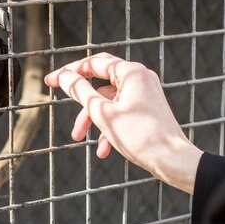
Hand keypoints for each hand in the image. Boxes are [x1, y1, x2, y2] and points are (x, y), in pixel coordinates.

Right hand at [44, 53, 202, 193]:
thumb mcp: (102, 114)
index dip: (69, 71)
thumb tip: (64, 76)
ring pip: (109, 100)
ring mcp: (145, 93)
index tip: (51, 81)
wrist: (173, 160)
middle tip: (58, 94)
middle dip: (80, 96)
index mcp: (131, 72)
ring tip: (78, 137)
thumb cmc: (139, 136)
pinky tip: (103, 149)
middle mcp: (140, 78)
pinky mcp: (147, 108)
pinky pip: (122, 111)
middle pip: (100, 79)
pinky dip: (109, 126)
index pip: (93, 63)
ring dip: (92, 117)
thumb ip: (80, 92)